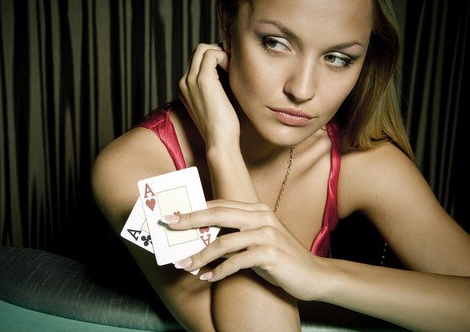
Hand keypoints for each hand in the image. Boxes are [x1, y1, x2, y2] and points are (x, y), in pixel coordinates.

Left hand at [164, 200, 326, 300]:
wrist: (313, 275)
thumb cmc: (280, 258)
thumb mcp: (257, 241)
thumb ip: (235, 235)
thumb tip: (202, 238)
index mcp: (257, 209)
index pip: (220, 205)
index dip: (195, 209)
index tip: (174, 214)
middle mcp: (262, 216)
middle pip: (218, 214)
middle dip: (190, 220)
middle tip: (169, 225)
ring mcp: (267, 234)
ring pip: (223, 242)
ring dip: (200, 255)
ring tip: (185, 265)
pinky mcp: (270, 253)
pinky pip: (236, 262)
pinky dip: (219, 271)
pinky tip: (208, 278)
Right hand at [179, 43, 238, 148]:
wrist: (219, 141)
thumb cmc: (222, 127)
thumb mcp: (215, 103)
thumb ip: (216, 87)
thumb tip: (229, 71)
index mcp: (185, 88)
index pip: (197, 61)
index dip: (214, 59)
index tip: (229, 67)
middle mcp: (184, 82)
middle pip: (198, 51)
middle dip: (217, 52)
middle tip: (233, 64)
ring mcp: (191, 80)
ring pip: (203, 49)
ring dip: (221, 53)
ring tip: (233, 68)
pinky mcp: (203, 79)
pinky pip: (212, 53)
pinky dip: (225, 57)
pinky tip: (233, 71)